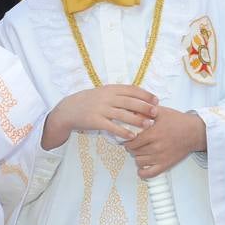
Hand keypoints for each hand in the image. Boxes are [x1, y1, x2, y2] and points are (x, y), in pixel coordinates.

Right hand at [42, 85, 158, 149]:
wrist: (68, 110)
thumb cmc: (89, 101)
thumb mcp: (103, 93)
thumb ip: (118, 94)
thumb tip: (138, 97)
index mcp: (110, 89)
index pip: (131, 89)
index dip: (145, 94)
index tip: (156, 100)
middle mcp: (106, 97)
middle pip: (130, 101)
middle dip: (145, 107)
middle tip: (156, 113)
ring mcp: (100, 109)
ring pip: (123, 114)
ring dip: (137, 120)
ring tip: (149, 125)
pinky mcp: (95, 121)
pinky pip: (112, 127)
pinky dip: (123, 132)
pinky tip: (132, 136)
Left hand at [124, 107, 206, 178]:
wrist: (194, 132)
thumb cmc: (179, 122)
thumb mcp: (161, 112)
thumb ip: (146, 111)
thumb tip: (132, 112)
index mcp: (153, 133)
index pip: (132, 141)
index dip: (127, 140)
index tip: (128, 138)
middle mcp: (156, 147)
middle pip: (134, 151)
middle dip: (131, 147)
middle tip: (134, 143)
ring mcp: (160, 157)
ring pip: (139, 161)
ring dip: (137, 156)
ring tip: (140, 151)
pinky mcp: (166, 165)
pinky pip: (149, 173)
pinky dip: (143, 172)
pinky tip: (143, 166)